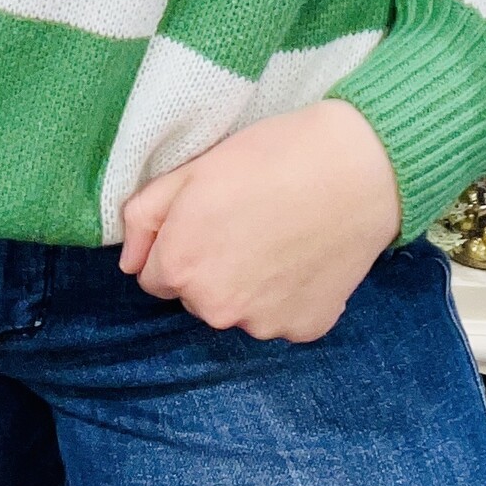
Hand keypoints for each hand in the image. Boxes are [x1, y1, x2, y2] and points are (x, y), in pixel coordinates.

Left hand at [118, 99, 400, 342]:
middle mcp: (216, 308)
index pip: (155, 277)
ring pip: (239, 309)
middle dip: (211, 266)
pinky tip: (304, 253)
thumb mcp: (194, 168)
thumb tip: (129, 261)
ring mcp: (263, 325)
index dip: (179, 244)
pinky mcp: (304, 329)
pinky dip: (288, 294)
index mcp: (182, 266)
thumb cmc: (272, 157)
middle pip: (196, 296)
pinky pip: (281, 316)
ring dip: (249, 284)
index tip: (208, 217)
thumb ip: (146, 215)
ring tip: (279, 234)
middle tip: (246, 219)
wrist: (356, 168)